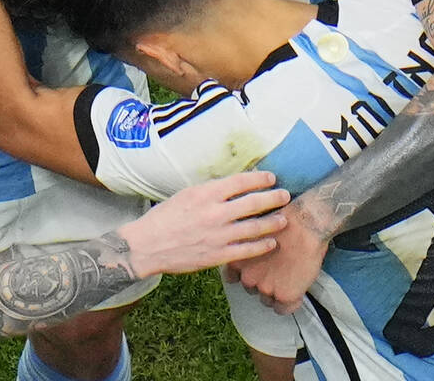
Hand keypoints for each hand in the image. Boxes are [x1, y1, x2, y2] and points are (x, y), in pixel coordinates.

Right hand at [119, 171, 289, 276]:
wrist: (147, 245)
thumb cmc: (164, 217)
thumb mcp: (186, 194)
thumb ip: (210, 192)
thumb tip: (233, 187)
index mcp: (205, 193)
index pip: (241, 182)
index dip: (260, 179)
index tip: (271, 178)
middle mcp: (215, 213)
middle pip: (254, 203)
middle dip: (274, 198)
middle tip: (285, 196)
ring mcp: (219, 235)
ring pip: (255, 227)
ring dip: (273, 222)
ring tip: (283, 219)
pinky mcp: (218, 255)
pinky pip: (247, 250)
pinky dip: (262, 245)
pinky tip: (271, 242)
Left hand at [224, 201, 328, 313]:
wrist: (304, 224)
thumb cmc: (281, 222)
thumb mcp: (252, 233)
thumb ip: (245, 249)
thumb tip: (246, 258)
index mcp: (236, 262)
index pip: (233, 279)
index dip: (246, 273)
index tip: (256, 268)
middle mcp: (247, 278)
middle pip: (251, 290)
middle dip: (262, 281)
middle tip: (276, 270)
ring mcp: (266, 288)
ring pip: (268, 300)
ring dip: (276, 292)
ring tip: (288, 276)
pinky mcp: (284, 295)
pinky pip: (284, 309)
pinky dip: (290, 301)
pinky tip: (297, 290)